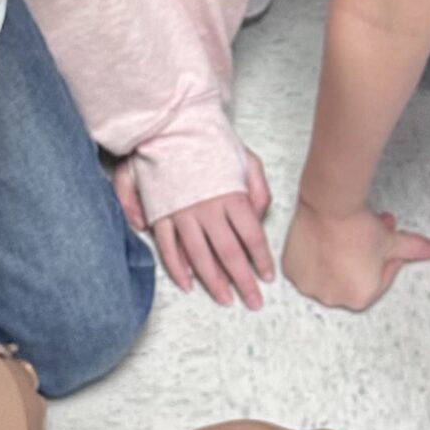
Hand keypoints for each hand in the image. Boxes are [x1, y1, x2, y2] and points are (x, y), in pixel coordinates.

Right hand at [117, 149, 274, 308]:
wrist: (173, 125)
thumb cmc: (212, 142)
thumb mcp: (247, 159)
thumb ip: (258, 190)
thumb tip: (258, 217)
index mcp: (232, 195)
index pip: (252, 237)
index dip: (261, 260)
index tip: (268, 278)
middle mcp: (208, 208)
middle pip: (229, 253)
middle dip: (243, 282)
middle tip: (253, 303)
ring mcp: (182, 212)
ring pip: (199, 256)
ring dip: (214, 282)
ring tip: (225, 300)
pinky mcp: (161, 213)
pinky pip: (168, 247)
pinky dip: (177, 268)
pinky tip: (188, 283)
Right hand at [282, 195, 429, 310]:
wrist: (330, 206)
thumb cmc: (360, 226)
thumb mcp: (394, 240)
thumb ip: (417, 249)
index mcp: (361, 298)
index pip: (378, 281)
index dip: (384, 259)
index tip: (381, 243)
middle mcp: (333, 298)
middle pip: (352, 278)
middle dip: (362, 258)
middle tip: (366, 235)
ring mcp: (310, 287)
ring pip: (329, 273)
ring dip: (338, 259)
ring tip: (344, 236)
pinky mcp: (292, 272)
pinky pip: (306, 268)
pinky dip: (314, 257)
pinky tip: (323, 241)